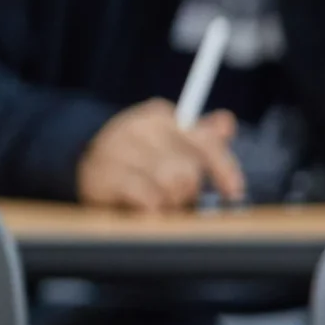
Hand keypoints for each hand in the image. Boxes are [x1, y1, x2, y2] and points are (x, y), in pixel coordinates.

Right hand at [76, 100, 246, 211]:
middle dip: (190, 190)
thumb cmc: (143, 157)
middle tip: (180, 197)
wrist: (90, 166)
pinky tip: (147, 207)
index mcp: (160, 115)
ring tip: (161, 201)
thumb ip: (204, 137)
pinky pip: (147, 199)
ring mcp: (117, 149)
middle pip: (189, 169)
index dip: (225, 170)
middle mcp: (138, 127)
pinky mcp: (102, 175)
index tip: (234, 193)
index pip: (206, 142)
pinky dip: (153, 208)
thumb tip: (227, 122)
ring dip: (171, 201)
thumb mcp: (174, 142)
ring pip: (170, 184)